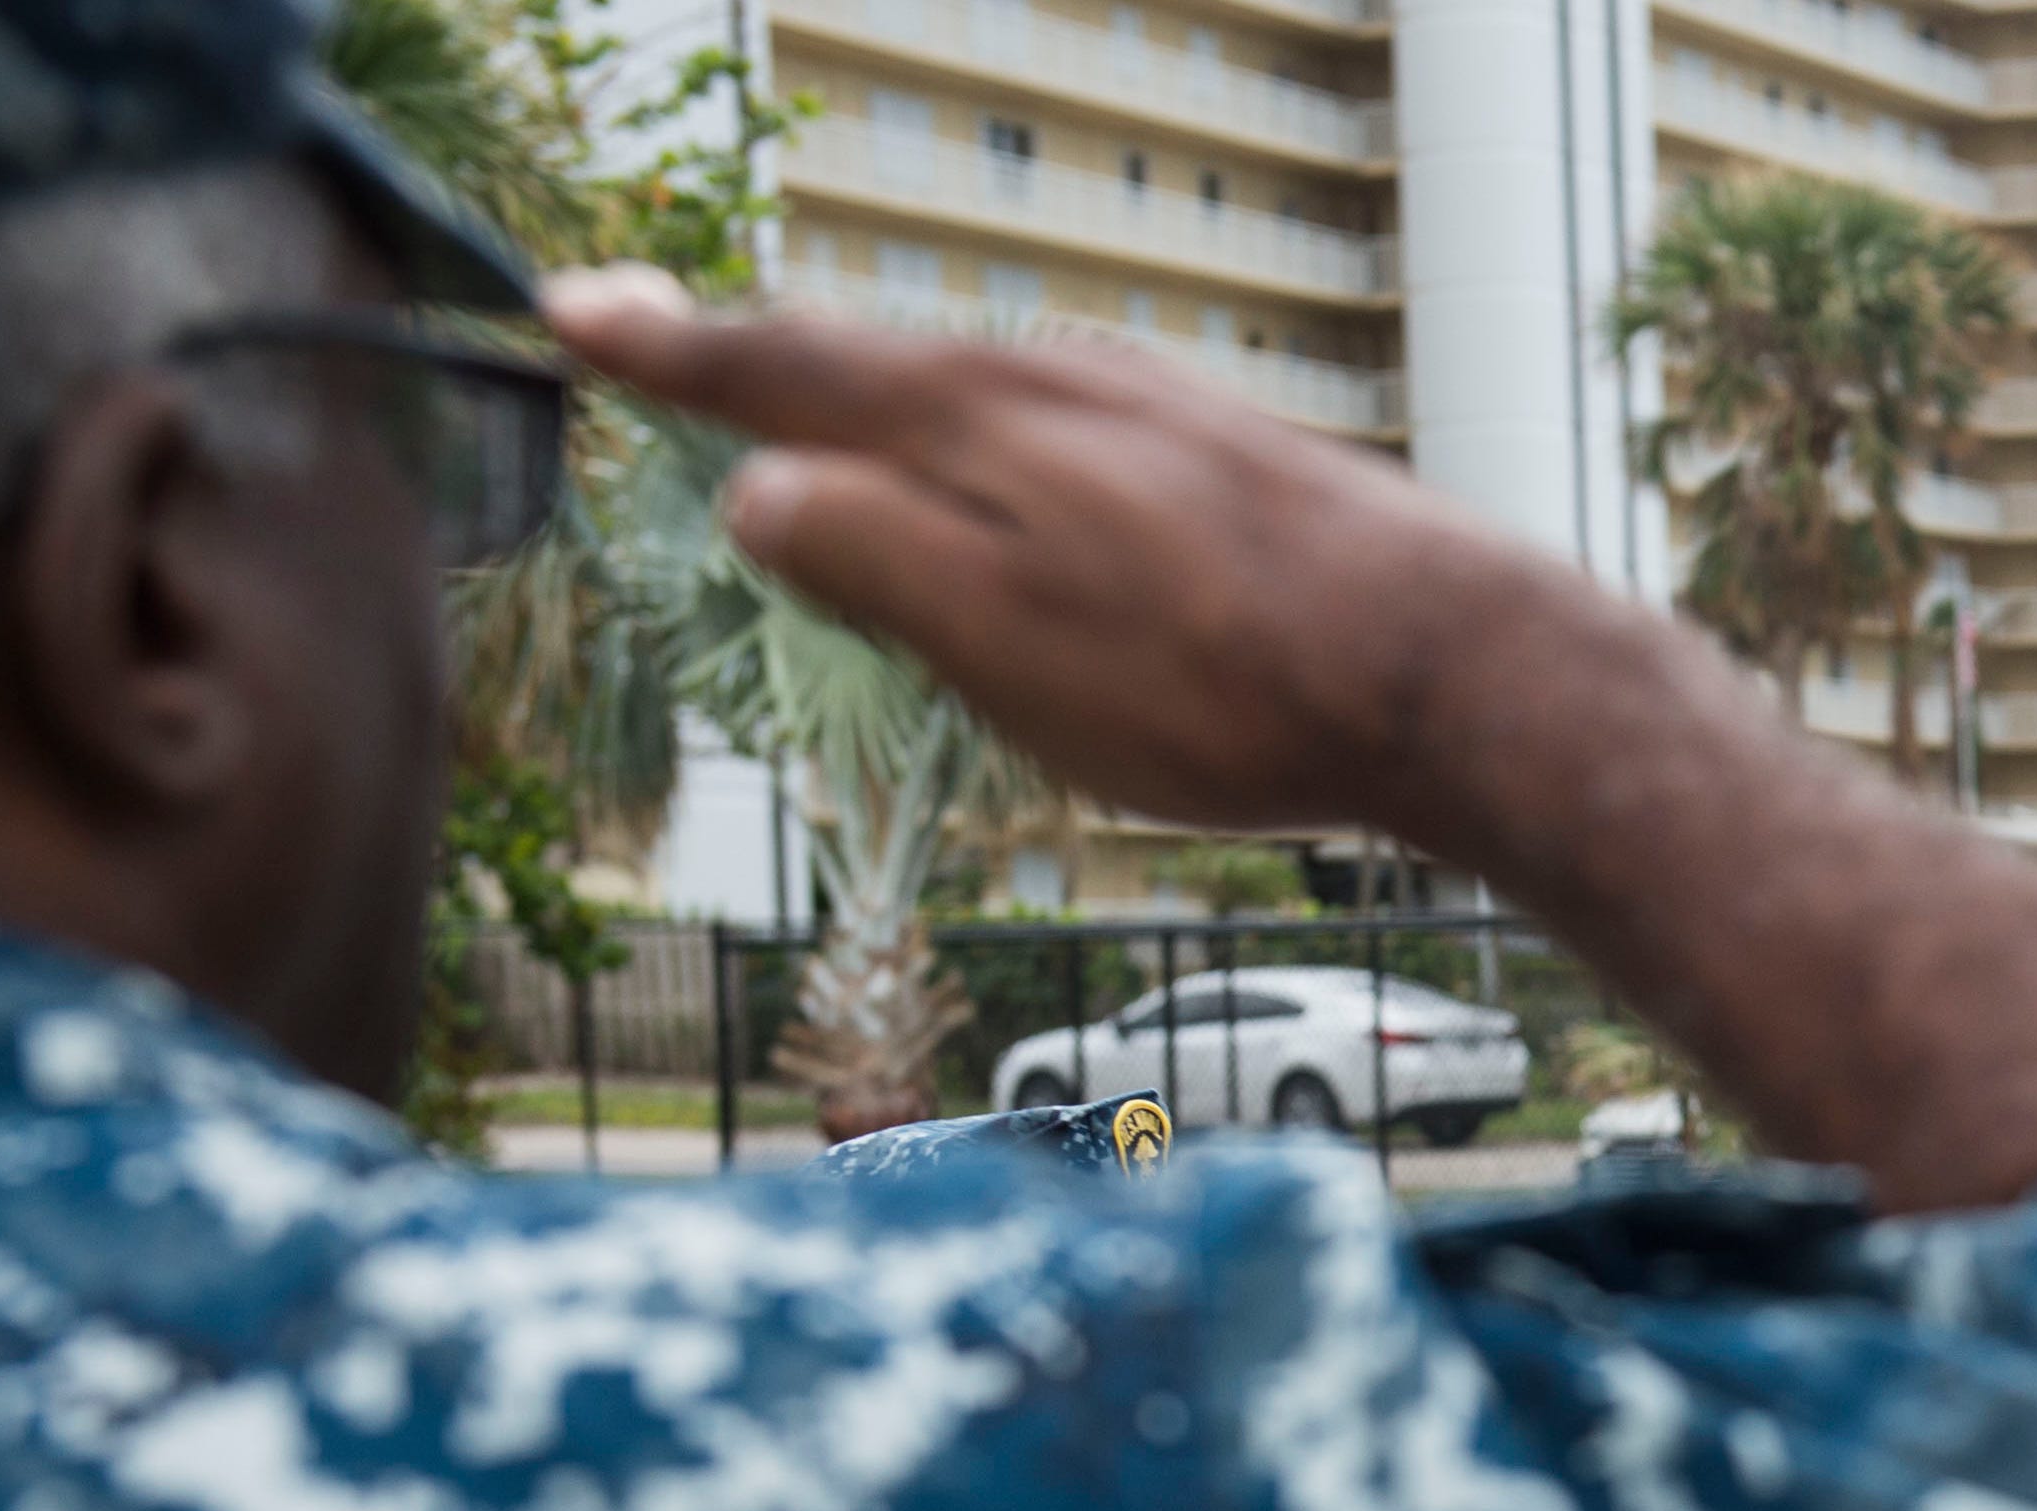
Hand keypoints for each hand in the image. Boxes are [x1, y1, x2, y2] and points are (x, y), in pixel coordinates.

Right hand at [545, 269, 1533, 837]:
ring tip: (810, 419)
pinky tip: (1019, 491)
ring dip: (883, 405)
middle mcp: (1063, 382)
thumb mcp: (1004, 639)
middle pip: (875, 366)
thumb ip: (870, 556)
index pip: (784, 369)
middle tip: (662, 342)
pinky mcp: (1233, 464)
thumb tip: (758, 491)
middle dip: (764, 366)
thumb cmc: (1230, 679)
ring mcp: (1157, 412)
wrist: (1464, 671)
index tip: (571, 305)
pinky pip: (1066, 441)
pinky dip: (995, 450)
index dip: (668, 348)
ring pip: (977, 397)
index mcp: (980, 419)